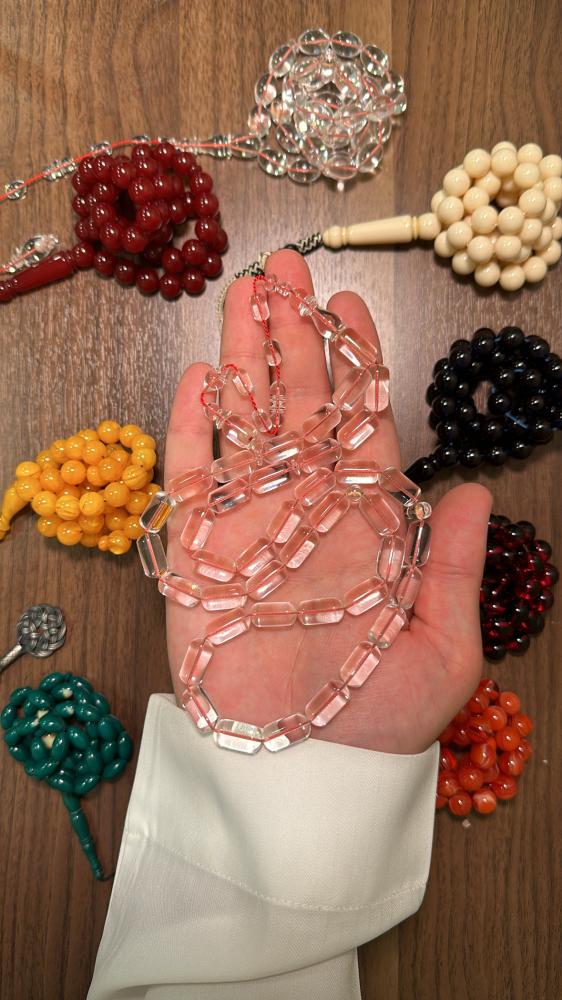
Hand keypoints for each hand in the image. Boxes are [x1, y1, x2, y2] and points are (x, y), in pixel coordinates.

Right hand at [164, 250, 491, 753]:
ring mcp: (252, 525)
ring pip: (247, 425)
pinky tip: (201, 380)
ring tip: (242, 298)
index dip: (353, 360)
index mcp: (368, 519)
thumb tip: (473, 489)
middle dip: (292, 336)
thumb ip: (453, 564)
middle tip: (283, 271)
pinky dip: (193, 429)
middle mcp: (309, 508)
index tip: (346, 304)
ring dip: (244, 360)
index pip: (360, 420)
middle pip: (299, 404)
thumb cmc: (381, 717)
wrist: (303, 772)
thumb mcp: (446, 646)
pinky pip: (193, 479)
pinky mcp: (199, 554)